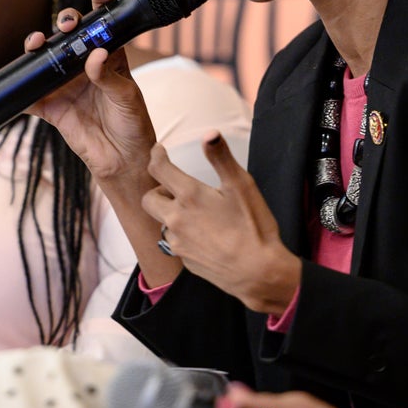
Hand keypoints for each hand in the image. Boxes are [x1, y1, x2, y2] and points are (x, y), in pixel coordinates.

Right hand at [24, 0, 158, 184]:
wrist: (122, 161)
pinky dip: (20, 91)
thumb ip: (110, 76)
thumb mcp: (127, 98)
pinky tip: (16, 82)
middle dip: (66, 22)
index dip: (100, 5)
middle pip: (70, 36)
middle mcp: (85, 67)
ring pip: (46, 59)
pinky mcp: (52, 108)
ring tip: (37, 43)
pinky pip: (31, 97)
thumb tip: (95, 55)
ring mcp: (66, 86)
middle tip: (68, 23)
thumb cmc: (133, 125)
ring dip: (37, 47)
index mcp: (110, 59)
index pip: (104, 26)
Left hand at [143, 134, 300, 313]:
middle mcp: (176, 219)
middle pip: (149, 198)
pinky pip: (174, 242)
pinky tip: (203, 235)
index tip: (159, 151)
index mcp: (189, 196)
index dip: (156, 155)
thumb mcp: (242, 186)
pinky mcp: (184, 260)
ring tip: (193, 212)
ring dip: (170, 213)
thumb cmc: (253, 228)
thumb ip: (221, 158)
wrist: (258, 273)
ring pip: (162, 222)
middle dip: (158, 189)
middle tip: (176, 187)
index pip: (159, 169)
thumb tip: (209, 134)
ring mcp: (178, 242)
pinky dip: (182, 234)